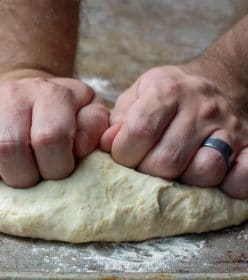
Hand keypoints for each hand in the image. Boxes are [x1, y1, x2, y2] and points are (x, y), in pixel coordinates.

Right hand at [0, 74, 107, 186]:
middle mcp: (17, 92)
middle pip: (10, 147)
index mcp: (55, 95)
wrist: (26, 92)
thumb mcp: (89, 112)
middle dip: (25, 176)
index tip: (60, 170)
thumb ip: (93, 127)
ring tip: (14, 171)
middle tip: (35, 175)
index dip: (56, 166)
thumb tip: (79, 147)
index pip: (51, 138)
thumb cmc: (62, 111)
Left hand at [101, 66, 247, 198]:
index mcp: (167, 91)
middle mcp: (200, 107)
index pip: (140, 132)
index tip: (122, 156)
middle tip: (146, 165)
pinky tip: (212, 178)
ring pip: (204, 171)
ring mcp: (228, 127)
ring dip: (183, 181)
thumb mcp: (138, 94)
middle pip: (167, 160)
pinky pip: (244, 176)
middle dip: (148, 172)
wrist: (212, 81)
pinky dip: (227, 186)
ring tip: (176, 169)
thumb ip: (119, 120)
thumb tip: (107, 144)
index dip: (123, 153)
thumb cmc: (169, 93)